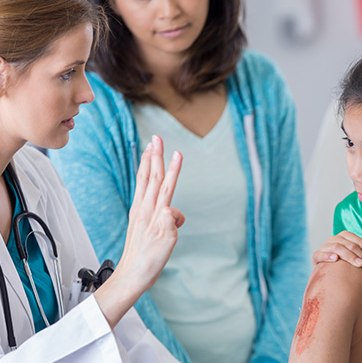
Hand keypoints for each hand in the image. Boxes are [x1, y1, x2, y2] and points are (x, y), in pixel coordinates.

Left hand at [95, 135, 183, 327]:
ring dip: (147, 163)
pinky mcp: (137, 218)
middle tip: (156, 138)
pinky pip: (141, 192)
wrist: (131, 275)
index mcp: (153, 214)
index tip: (177, 152)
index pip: (165, 186)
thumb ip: (169, 222)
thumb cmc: (150, 261)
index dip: (173, 169)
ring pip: (144, 182)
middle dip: (155, 156)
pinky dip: (143, 179)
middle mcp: (144, 209)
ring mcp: (139, 212)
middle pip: (152, 177)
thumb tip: (171, 210)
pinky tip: (144, 177)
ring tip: (149, 149)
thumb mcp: (165, 243)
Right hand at [312, 231, 361, 272]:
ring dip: (349, 256)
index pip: (359, 242)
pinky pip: (320, 254)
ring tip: (358, 265)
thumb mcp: (357, 259)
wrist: (327, 271)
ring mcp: (325, 246)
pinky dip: (327, 255)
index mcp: (345, 237)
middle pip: (350, 245)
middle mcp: (334, 239)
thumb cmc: (345, 263)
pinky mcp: (316, 256)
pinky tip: (335, 259)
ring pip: (337, 247)